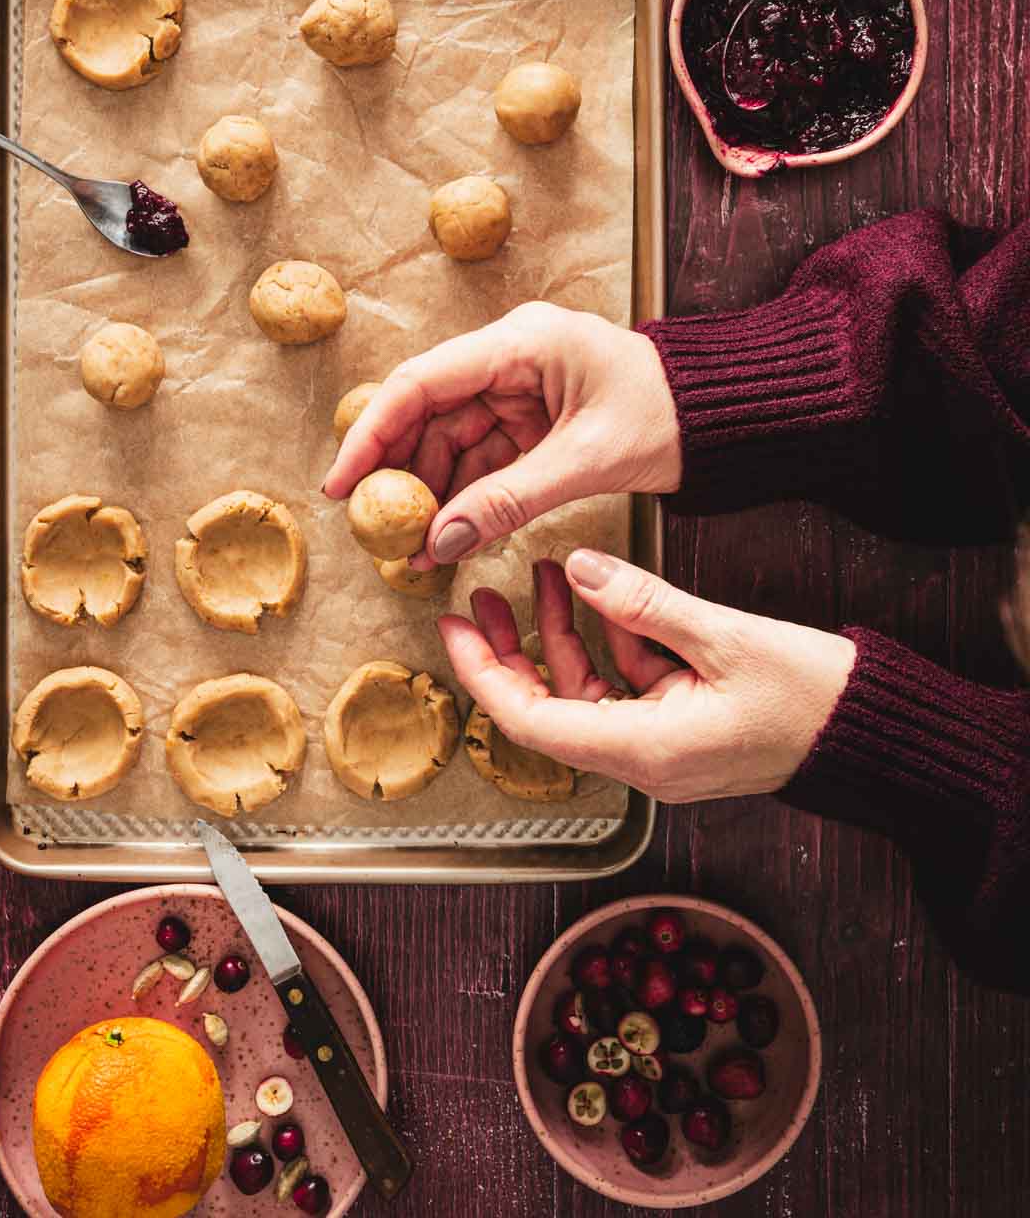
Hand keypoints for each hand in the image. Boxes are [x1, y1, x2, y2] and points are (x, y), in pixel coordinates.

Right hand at [322, 303, 680, 566]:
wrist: (722, 414)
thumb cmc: (670, 416)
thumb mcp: (587, 462)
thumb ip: (511, 500)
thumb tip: (443, 542)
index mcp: (521, 344)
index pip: (422, 383)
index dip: (373, 433)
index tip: (342, 483)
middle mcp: (509, 356)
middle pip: (427, 413)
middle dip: (400, 475)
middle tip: (374, 531)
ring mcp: (518, 386)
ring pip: (450, 441)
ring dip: (432, 495)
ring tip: (414, 551)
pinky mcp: (530, 415)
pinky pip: (481, 456)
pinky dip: (465, 496)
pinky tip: (448, 537)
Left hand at [439, 556, 855, 800]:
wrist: (874, 733)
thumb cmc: (811, 696)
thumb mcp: (722, 636)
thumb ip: (643, 601)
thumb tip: (580, 567)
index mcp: (642, 750)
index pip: (531, 721)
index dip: (483, 673)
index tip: (451, 628)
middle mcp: (641, 759)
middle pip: (547, 709)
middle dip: (510, 651)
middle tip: (478, 597)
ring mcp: (660, 745)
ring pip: (584, 691)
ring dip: (560, 634)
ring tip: (544, 572)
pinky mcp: (681, 727)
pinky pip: (624, 685)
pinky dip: (608, 639)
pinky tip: (600, 591)